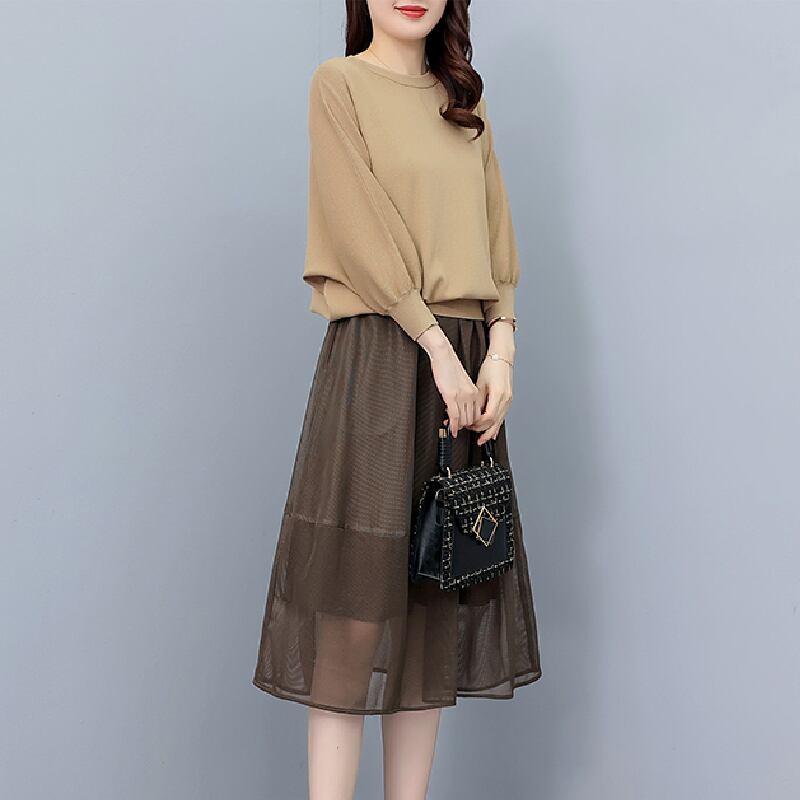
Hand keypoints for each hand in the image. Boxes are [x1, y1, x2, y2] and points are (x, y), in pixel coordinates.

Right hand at [417, 325, 480, 436]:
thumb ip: (463, 394)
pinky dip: (453, 426)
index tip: (465, 425)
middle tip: (457, 428)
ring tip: (452, 428)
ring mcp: (462, 396)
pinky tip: (451, 429)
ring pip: (464, 420)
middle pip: (472, 419)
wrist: (444, 355)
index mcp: (474, 391)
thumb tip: (460, 407)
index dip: (472, 422)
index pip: (478, 413)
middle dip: (465, 426)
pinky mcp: (451, 396)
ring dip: (458, 427)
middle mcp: (470, 395)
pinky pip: (454, 416)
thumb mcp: (461, 383)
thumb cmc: (449, 367)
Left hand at [465, 320, 514, 444]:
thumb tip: (469, 413)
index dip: (477, 424)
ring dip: (489, 431)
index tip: (468, 425)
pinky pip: (502, 417)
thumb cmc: (491, 367)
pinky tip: (491, 432)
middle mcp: (505, 399)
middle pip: (494, 423)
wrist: (502, 358)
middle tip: (471, 431)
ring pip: (499, 422)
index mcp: (498, 395)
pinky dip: (496, 425)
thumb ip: (476, 400)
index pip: (487, 417)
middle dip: (482, 430)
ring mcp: (508, 400)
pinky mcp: (508, 400)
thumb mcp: (480, 384)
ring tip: (481, 438)